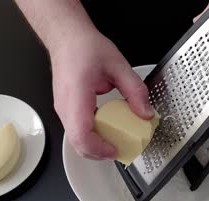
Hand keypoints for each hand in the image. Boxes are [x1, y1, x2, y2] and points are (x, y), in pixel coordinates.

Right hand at [51, 30, 153, 159]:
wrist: (67, 38)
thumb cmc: (85, 48)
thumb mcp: (118, 65)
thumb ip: (135, 90)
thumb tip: (145, 113)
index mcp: (77, 95)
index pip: (81, 133)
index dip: (98, 148)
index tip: (115, 149)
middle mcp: (65, 107)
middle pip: (77, 144)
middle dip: (99, 153)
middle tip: (120, 149)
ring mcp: (63, 110)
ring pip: (76, 140)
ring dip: (95, 146)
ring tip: (116, 140)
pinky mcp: (65, 110)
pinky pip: (76, 131)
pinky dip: (91, 136)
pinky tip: (106, 128)